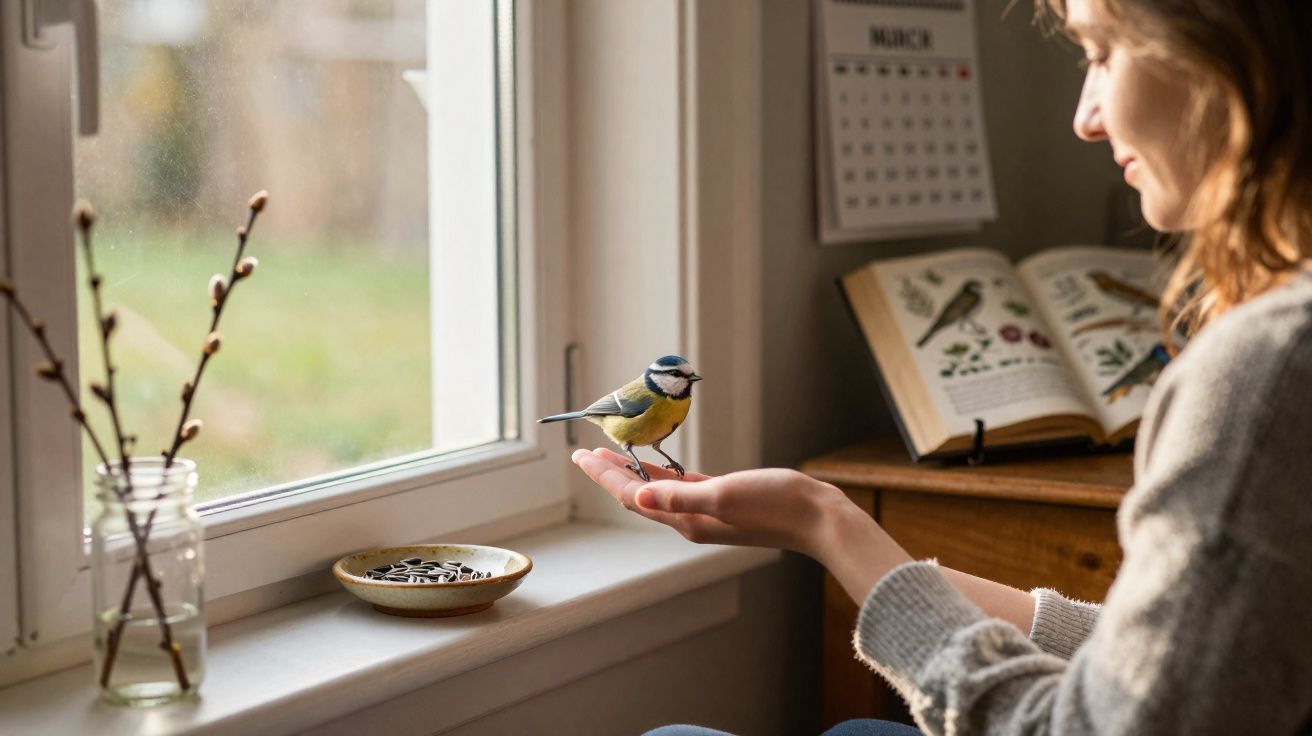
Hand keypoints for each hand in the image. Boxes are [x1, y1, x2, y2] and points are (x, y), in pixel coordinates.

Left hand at [570, 448, 850, 558]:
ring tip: (613, 457)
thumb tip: (638, 498)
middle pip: (638, 496)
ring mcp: (707, 513)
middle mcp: (691, 520)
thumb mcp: (725, 495)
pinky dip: (664, 477)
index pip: (632, 496)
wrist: (818, 518)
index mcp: (687, 519)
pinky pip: (682, 490)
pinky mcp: (724, 503)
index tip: (581, 456)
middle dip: (611, 474)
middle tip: (585, 455)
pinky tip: (659, 469)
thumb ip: (681, 497)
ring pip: (658, 493)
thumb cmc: (777, 504)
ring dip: (633, 474)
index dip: (605, 475)